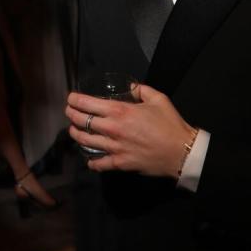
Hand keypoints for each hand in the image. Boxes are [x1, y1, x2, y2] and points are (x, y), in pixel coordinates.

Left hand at [65, 84, 194, 177]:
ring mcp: (114, 147)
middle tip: (70, 112)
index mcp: (120, 111)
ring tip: (74, 130)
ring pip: (85, 141)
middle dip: (71, 114)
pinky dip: (91, 161)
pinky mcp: (119, 163)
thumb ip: (141, 90)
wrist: (181, 152)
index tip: (71, 98)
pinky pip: (98, 163)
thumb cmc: (170, 124)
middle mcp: (112, 129)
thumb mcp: (158, 99)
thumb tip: (131, 87)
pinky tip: (89, 158)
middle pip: (82, 121)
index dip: (74, 100)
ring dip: (76, 134)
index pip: (87, 103)